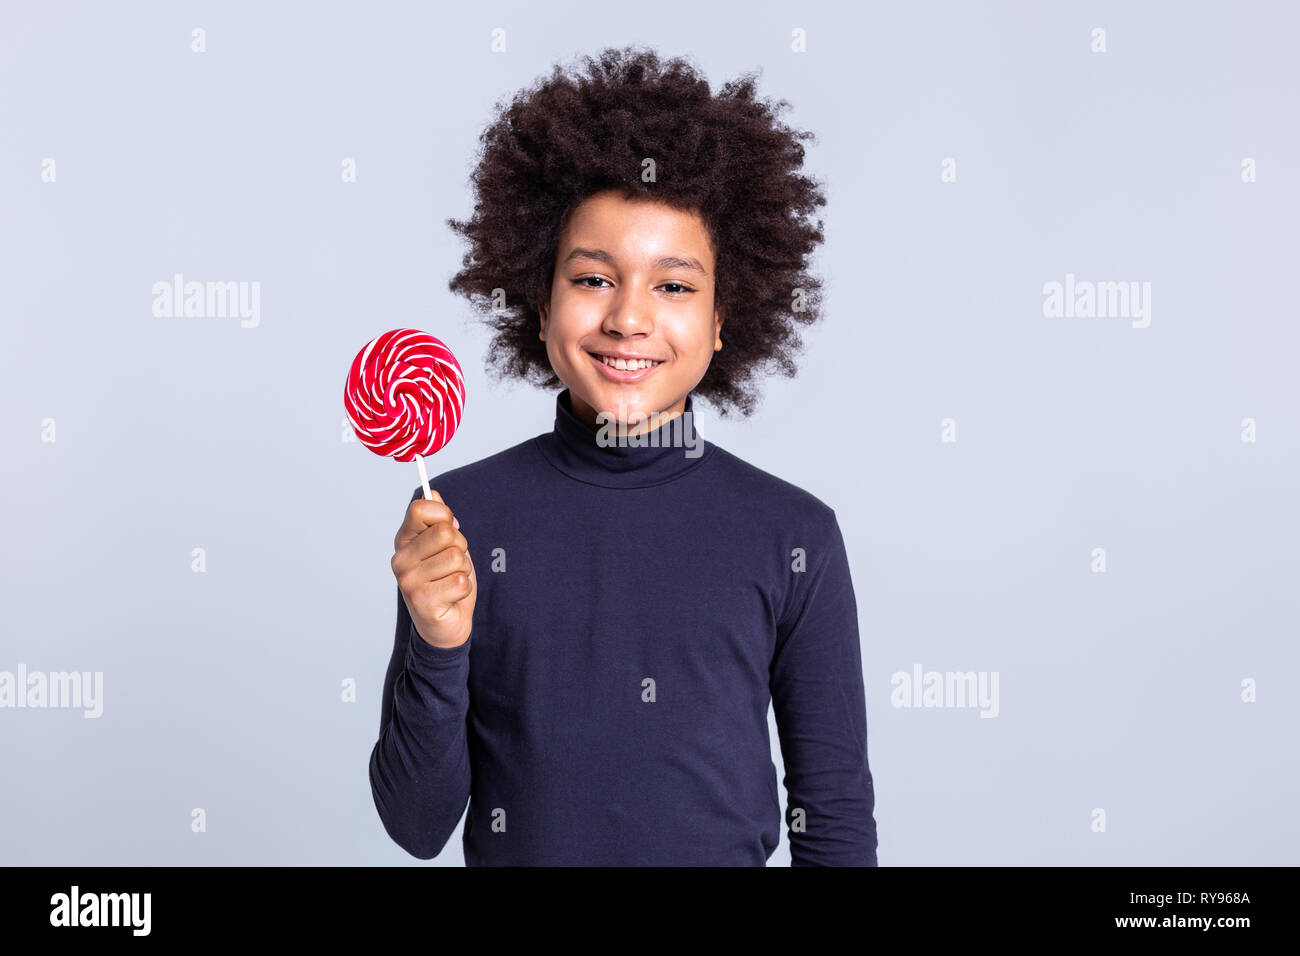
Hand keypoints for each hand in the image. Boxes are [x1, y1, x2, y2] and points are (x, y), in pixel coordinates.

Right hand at [390, 491, 475, 648]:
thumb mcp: (444, 546)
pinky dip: (464, 589)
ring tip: (451, 581)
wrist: (445, 625)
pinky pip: (461, 581)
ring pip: (456, 557)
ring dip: (463, 569)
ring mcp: (408, 582)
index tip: (449, 527)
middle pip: (445, 532)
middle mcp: (400, 560)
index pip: (420, 509)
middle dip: (460, 546)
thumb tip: (431, 492)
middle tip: (453, 563)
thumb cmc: (445, 581)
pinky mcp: (422, 602)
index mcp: (404, 541)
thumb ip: (438, 520)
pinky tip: (452, 597)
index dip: (443, 515)